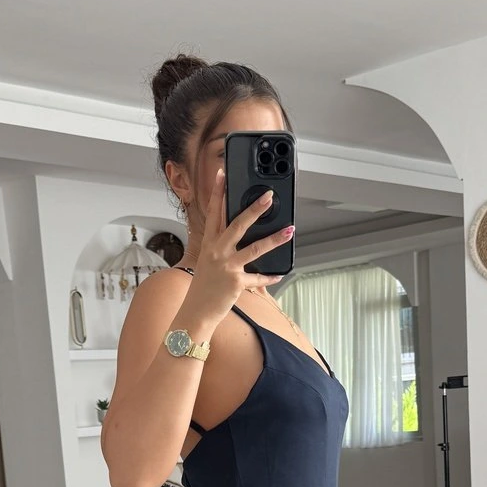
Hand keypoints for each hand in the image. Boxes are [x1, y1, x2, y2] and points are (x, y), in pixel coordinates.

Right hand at [184, 167, 293, 324]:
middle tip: (268, 196)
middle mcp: (217, 252)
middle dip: (254, 209)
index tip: (223, 174)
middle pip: (237, 224)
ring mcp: (227, 266)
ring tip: (290, 230)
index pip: (213, 212)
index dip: (217, 192)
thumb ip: (221, 245)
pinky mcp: (236, 282)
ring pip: (254, 248)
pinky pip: (258, 278)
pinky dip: (269, 277)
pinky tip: (279, 274)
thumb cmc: (203, 286)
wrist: (196, 311)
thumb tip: (239, 232)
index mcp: (209, 243)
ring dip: (274, 238)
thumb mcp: (207, 260)